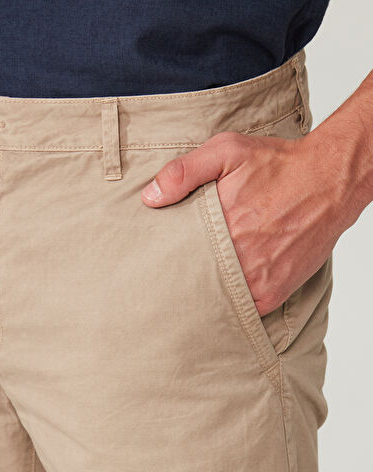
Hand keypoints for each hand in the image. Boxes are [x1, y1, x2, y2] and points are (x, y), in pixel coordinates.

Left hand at [141, 130, 350, 316]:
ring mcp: (258, 279)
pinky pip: (245, 311)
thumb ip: (184, 172)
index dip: (165, 260)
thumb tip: (150, 198)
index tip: (156, 261)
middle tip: (168, 280)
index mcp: (220, 226)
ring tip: (195, 288)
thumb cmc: (278, 165)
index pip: (177, 256)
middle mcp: (239, 257)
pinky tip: (224, 294)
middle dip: (182, 280)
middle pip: (195, 281)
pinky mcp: (275, 292)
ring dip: (207, 295)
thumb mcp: (227, 151)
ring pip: (218, 299)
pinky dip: (234, 305)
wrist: (330, 181)